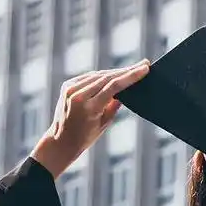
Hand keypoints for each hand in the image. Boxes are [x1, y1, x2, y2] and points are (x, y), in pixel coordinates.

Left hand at [30, 62, 149, 177]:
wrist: (60, 141)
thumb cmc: (85, 137)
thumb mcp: (104, 123)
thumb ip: (115, 105)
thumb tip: (126, 89)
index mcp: (89, 107)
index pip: (114, 86)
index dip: (131, 76)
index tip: (144, 68)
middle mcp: (78, 95)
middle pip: (107, 77)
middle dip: (126, 71)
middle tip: (143, 64)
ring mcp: (70, 89)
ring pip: (98, 75)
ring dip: (116, 72)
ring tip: (131, 69)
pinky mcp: (67, 85)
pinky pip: (89, 77)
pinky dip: (102, 75)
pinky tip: (114, 74)